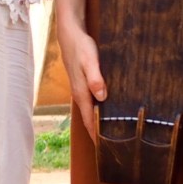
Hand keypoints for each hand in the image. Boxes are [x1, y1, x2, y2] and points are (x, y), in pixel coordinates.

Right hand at [54, 16, 105, 136]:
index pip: (88, 120)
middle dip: (98, 132)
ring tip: (112, 131)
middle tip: (112, 145)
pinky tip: (108, 108)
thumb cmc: (81, 47)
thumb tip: (102, 97)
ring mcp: (81, 88)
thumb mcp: (90, 60)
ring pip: (90, 110)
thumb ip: (95, 78)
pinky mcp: (84, 82)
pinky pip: (91, 101)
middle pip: (89, 118)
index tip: (104, 149)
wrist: (70, 34)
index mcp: (81, 92)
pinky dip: (99, 108)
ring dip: (98, 121)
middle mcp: (80, 93)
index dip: (96, 135)